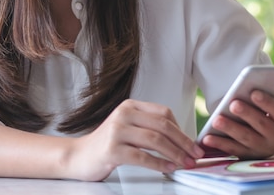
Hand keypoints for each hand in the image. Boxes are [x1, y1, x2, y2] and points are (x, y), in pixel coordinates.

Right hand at [65, 99, 203, 180]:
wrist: (78, 156)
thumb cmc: (107, 144)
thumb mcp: (129, 128)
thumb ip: (150, 128)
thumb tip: (182, 140)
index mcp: (131, 106)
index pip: (164, 113)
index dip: (182, 129)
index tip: (193, 144)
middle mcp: (124, 114)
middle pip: (163, 126)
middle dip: (183, 142)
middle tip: (195, 155)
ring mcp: (117, 130)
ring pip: (155, 140)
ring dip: (174, 153)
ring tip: (184, 163)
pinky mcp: (112, 149)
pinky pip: (142, 156)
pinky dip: (159, 164)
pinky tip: (168, 168)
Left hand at [200, 90, 273, 158]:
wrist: (273, 139)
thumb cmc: (268, 114)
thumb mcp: (271, 107)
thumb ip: (262, 99)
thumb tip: (244, 90)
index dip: (266, 102)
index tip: (253, 93)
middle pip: (262, 125)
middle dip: (246, 114)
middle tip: (233, 104)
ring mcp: (264, 149)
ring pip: (246, 138)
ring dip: (230, 129)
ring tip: (216, 120)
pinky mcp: (249, 156)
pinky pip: (233, 150)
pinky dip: (220, 144)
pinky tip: (207, 138)